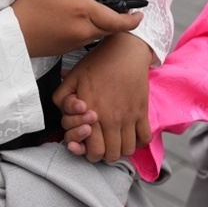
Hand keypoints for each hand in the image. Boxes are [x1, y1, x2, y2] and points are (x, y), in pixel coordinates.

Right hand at [12, 0, 142, 57]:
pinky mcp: (69, 49)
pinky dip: (89, 29)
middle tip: (117, 6)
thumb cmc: (29, 9)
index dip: (132, 18)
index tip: (139, 13)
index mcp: (83, 11)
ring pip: (99, 32)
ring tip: (88, 10)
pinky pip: (87, 38)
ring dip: (102, 23)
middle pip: (111, 27)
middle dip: (117, 18)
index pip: (118, 19)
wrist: (12, 35)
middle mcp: (84, 30)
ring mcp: (77, 42)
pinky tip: (74, 20)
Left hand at [54, 32, 152, 162]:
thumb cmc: (97, 63)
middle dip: (104, 154)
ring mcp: (129, 116)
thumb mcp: (72, 78)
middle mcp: (112, 118)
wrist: (124, 50)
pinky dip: (139, 142)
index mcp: (92, 112)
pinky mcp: (142, 111)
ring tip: (115, 140)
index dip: (89, 153)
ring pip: (128, 150)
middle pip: (111, 155)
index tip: (88, 145)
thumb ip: (62, 99)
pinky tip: (131, 135)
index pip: (94, 151)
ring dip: (121, 149)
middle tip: (102, 144)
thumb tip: (64, 117)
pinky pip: (145, 138)